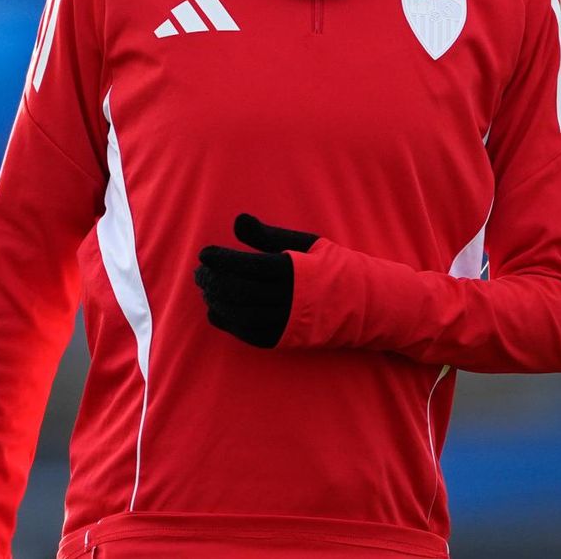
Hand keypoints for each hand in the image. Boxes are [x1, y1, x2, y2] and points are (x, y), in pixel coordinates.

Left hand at [193, 213, 320, 347]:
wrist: (361, 304)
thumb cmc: (329, 267)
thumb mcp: (305, 242)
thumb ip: (267, 235)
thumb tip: (237, 221)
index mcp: (293, 270)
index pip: (246, 265)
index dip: (221, 259)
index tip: (204, 253)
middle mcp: (288, 298)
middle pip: (238, 290)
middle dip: (213, 280)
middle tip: (200, 273)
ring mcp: (285, 322)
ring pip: (239, 314)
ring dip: (216, 301)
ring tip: (206, 290)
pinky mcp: (283, 339)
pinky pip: (247, 333)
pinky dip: (227, 322)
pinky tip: (216, 310)